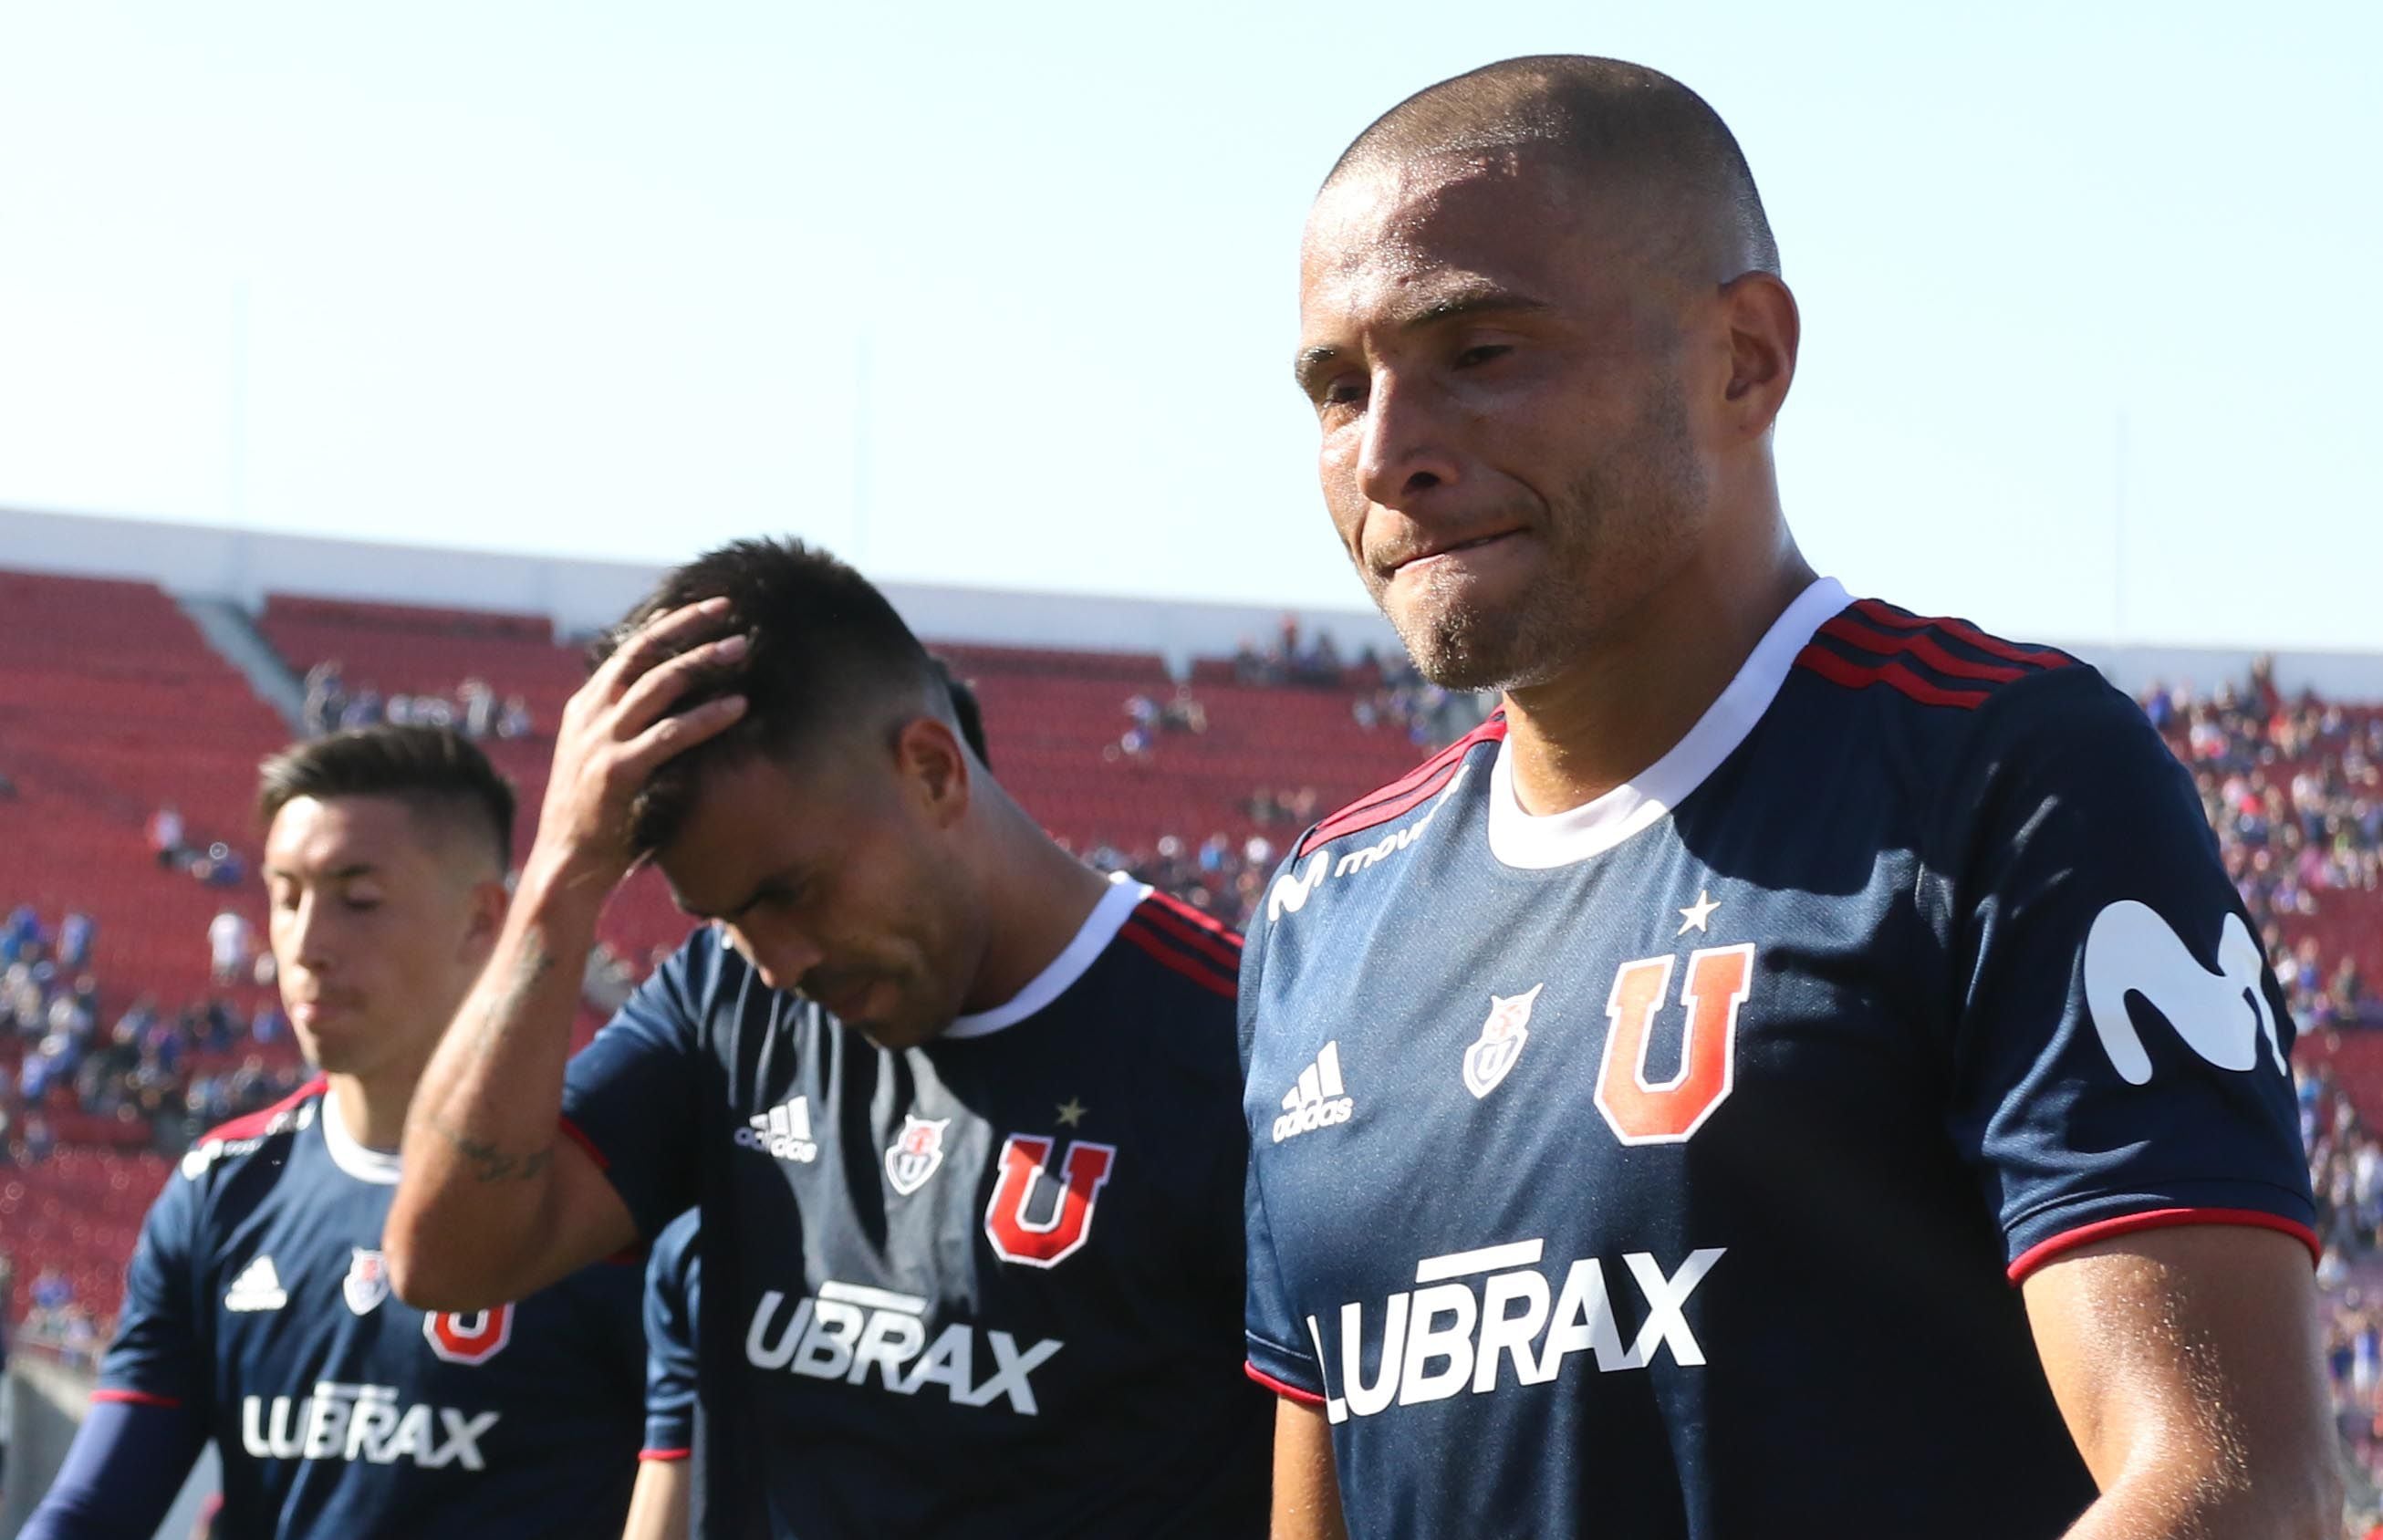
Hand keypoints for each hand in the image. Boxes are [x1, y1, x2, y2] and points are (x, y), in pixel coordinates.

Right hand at [528, 598, 748, 891]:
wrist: (567, 865)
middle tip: (729, 609)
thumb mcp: (602, 758)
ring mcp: (601, 743)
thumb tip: (670, 701)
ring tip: (742, 648)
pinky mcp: (618, 773)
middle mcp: (590, 717)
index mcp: (585, 709)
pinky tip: (738, 706)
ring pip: (658, 685)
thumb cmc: (598, 816)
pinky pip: (670, 735)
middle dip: (687, 626)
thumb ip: (625, 727)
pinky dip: (707, 716)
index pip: (628, 651)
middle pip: (642, 654)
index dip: (667, 625)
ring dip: (703, 661)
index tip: (703, 607)